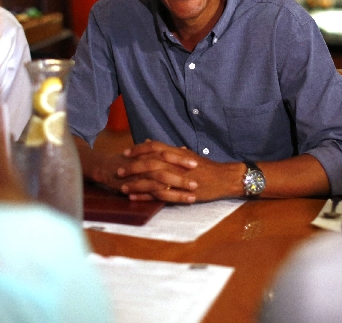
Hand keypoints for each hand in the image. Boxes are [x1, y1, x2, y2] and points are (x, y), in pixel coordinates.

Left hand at [120, 140, 244, 202]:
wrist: (223, 178)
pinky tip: (134, 198)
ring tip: (122, 187)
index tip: (126, 152)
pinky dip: (145, 196)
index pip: (154, 147)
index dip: (138, 149)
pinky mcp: (180, 191)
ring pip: (151, 179)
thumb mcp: (187, 155)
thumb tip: (151, 143)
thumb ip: (169, 150)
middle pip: (149, 163)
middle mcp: (176, 163)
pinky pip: (159, 194)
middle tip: (118, 170)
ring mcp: (178, 178)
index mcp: (177, 153)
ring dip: (135, 183)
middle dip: (132, 167)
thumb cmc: (207, 168)